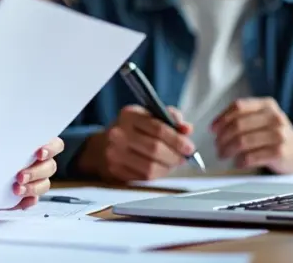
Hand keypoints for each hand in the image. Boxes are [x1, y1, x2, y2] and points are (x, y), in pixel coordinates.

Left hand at [0, 136, 63, 219]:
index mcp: (28, 144)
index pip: (53, 143)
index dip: (50, 147)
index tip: (37, 152)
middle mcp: (33, 161)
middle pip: (50, 165)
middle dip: (37, 171)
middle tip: (19, 175)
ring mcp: (30, 180)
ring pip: (44, 183)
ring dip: (33, 187)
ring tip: (15, 189)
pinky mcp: (22, 197)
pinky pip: (33, 200)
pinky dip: (28, 200)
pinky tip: (19, 200)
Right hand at [78, 104, 195, 181]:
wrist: (103, 146)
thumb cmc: (132, 130)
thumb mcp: (148, 117)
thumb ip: (169, 119)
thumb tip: (186, 128)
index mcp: (129, 115)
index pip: (158, 128)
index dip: (178, 140)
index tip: (189, 147)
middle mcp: (118, 133)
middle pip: (155, 149)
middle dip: (175, 156)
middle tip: (183, 158)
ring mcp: (114, 153)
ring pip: (150, 167)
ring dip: (167, 168)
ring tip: (172, 164)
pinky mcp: (115, 170)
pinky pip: (143, 178)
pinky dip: (157, 175)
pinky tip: (159, 169)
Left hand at [212, 97, 292, 173]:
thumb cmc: (274, 134)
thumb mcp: (262, 118)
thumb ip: (243, 117)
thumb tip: (216, 127)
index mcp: (267, 105)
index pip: (238, 106)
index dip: (222, 118)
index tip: (213, 129)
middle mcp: (274, 117)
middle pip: (238, 125)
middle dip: (222, 137)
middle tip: (217, 146)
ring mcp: (279, 135)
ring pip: (242, 141)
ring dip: (228, 150)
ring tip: (223, 154)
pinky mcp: (280, 152)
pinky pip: (251, 157)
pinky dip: (240, 161)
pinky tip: (238, 162)